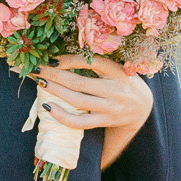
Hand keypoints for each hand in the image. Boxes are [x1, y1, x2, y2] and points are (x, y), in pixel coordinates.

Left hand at [35, 55, 154, 166]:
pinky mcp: (104, 121)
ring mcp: (109, 108)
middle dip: (55, 75)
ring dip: (55, 91)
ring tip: (41, 82)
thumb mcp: (116, 68)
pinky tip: (48, 106)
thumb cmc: (124, 83)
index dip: (69, 60)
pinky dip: (61, 115)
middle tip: (38, 69)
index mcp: (117, 72)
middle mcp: (115, 90)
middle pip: (79, 83)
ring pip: (77, 101)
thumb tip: (62, 58)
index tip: (51, 58)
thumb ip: (96, 63)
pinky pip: (79, 122)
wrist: (143, 108)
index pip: (91, 62)